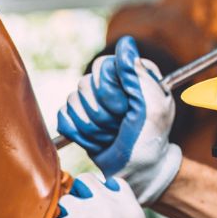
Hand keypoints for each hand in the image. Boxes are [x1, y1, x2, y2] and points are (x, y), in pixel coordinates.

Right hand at [56, 36, 182, 204]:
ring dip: (92, 126)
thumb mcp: (152, 109)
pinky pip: (64, 117)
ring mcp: (94, 101)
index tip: (126, 109)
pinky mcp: (79, 118)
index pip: (103, 66)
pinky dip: (80, 134)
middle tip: (119, 125)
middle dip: (102, 112)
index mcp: (132, 74)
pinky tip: (97, 141)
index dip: (110, 90)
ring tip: (110, 136)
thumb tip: (126, 43)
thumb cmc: (149, 143)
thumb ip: (139, 75)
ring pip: (72, 101)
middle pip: (85, 84)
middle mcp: (112, 83)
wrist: (137, 174)